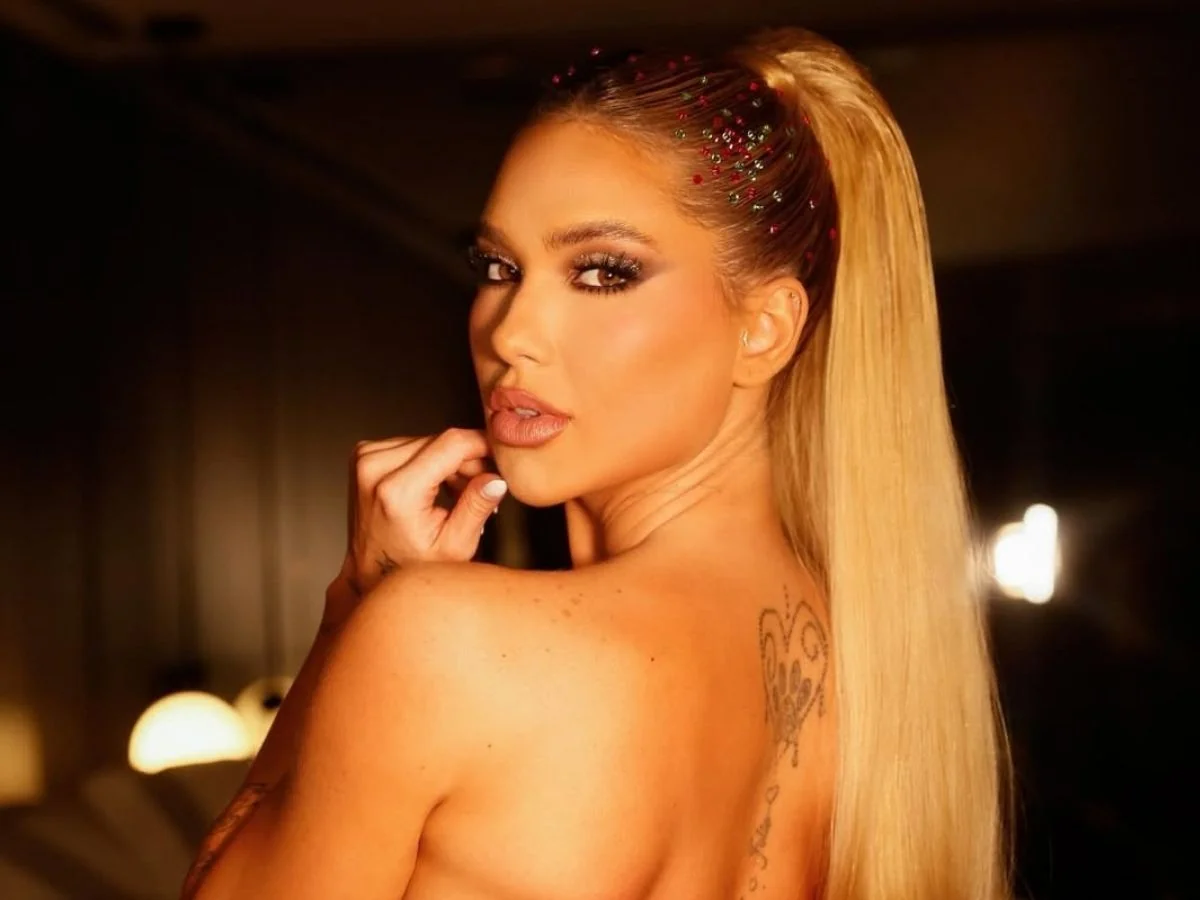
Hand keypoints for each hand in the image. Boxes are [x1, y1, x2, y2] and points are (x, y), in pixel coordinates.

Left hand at [330, 429, 506, 613]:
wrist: (369, 572)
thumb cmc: (409, 566)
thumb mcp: (454, 546)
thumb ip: (476, 508)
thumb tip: (496, 478)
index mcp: (397, 491)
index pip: (452, 443)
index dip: (482, 445)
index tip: (499, 456)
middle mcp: (374, 468)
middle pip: (441, 440)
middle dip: (467, 460)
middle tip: (480, 488)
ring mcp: (365, 459)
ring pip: (428, 440)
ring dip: (448, 461)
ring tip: (456, 494)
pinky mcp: (364, 455)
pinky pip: (411, 444)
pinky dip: (429, 461)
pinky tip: (434, 486)